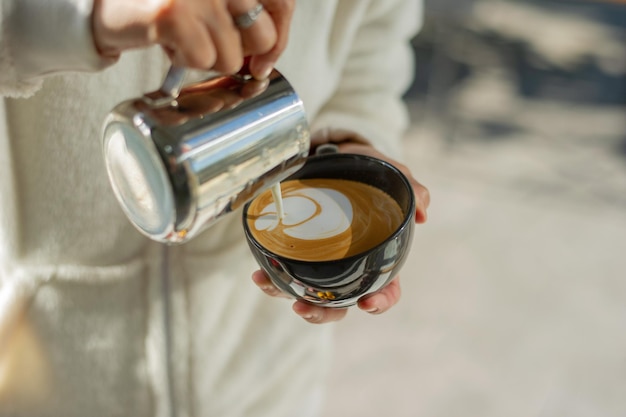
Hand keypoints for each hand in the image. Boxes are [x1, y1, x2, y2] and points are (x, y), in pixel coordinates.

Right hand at [92, 0, 289, 77]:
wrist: (109, 5)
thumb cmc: (167, 8)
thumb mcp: (216, 6)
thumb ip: (247, 20)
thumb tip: (265, 64)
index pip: (282, 3)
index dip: (278, 38)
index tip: (264, 59)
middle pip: (263, 36)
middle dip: (238, 52)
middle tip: (210, 42)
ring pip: (232, 56)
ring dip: (206, 56)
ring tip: (183, 35)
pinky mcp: (175, 13)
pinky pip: (203, 60)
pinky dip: (184, 60)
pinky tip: (169, 41)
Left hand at [251, 142, 429, 323]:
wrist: (340, 157)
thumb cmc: (371, 174)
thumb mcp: (394, 178)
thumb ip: (412, 191)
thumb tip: (423, 213)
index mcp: (377, 258)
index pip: (385, 289)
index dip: (379, 302)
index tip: (367, 302)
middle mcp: (348, 267)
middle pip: (340, 303)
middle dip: (322, 312)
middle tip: (305, 307)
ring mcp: (320, 262)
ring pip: (306, 292)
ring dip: (287, 296)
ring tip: (269, 285)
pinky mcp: (296, 251)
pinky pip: (283, 271)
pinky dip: (270, 277)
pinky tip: (259, 273)